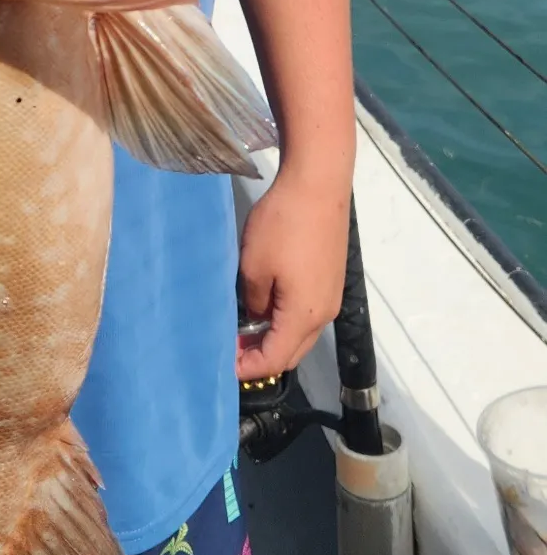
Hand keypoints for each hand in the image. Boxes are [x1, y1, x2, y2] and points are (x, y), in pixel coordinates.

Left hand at [234, 164, 350, 381]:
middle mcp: (324, 314)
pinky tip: (262, 307)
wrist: (317, 186)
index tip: (224, 367)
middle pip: (292, 352)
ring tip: (241, 331)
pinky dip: (284, 320)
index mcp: (304, 315)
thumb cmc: (282, 226)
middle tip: (230, 351)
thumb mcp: (253, 266)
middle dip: (261, 357)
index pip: (276, 358)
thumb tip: (255, 316)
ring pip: (300, 333)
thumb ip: (252, 300)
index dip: (249, 368)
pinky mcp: (330, 278)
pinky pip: (306, 313)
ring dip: (273, 338)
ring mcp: (330, 295)